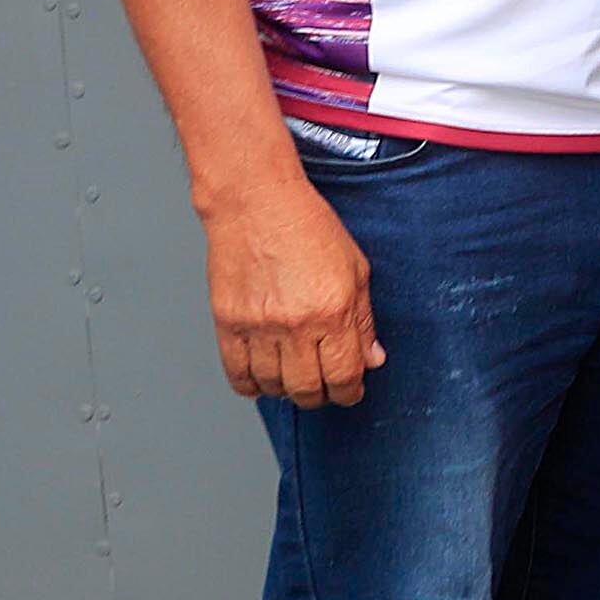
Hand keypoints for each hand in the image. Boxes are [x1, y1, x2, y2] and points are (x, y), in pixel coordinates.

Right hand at [202, 171, 384, 407]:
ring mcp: (258, 326)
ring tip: (293, 378)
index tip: (349, 391)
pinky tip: (262, 379)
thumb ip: (364, 320)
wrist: (256, 203)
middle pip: (308, 389)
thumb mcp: (355, 270)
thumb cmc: (307, 227)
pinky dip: (251, 384)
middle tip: (323, 389)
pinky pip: (237, 373)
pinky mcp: (228, 323)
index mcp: (334, 312)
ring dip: (286, 390)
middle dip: (320, 396)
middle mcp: (296, 324)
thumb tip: (372, 358)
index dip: (350, 391)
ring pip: (273, 385)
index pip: (345, 375)